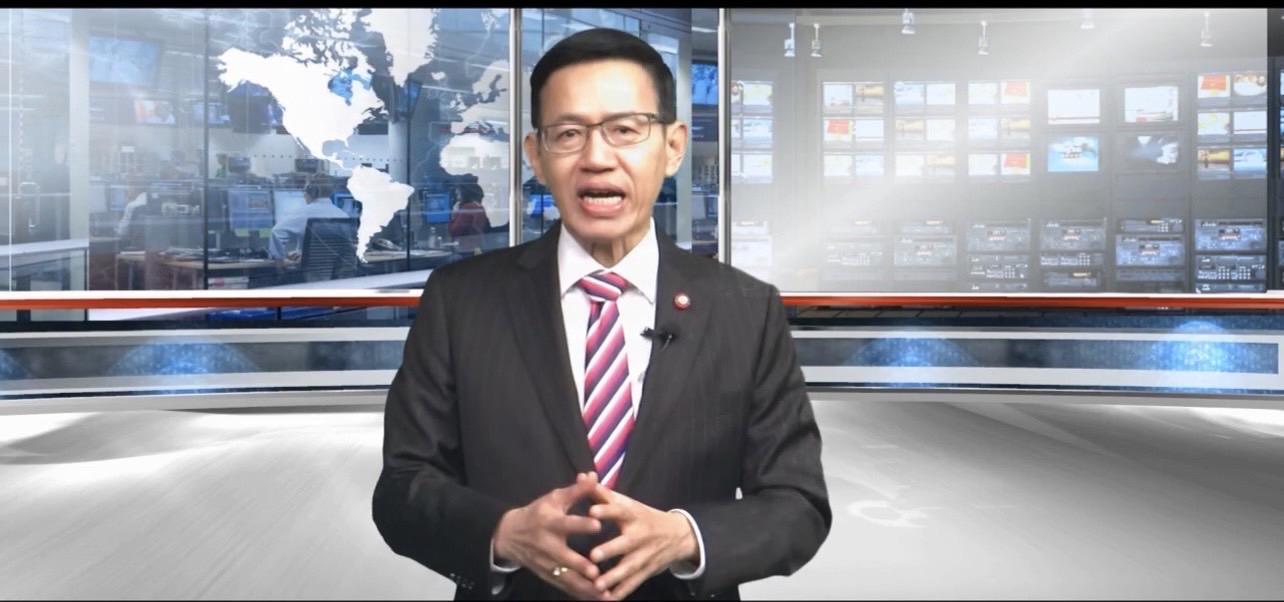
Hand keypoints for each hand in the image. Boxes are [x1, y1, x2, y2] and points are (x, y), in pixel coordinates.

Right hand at [493, 472, 608, 599]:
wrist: (510, 535)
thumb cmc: (538, 513)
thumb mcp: (554, 498)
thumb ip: (576, 490)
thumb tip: (593, 475)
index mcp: (551, 523)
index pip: (567, 523)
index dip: (581, 524)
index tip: (597, 525)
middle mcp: (548, 545)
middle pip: (565, 558)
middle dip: (580, 566)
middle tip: (596, 573)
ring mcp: (547, 564)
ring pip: (567, 578)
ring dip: (584, 588)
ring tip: (604, 594)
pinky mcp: (548, 576)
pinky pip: (566, 588)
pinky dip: (581, 595)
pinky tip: (598, 599)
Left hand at [587, 485, 698, 599]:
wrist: (677, 535)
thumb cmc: (642, 516)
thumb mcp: (626, 502)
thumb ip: (602, 493)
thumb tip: (582, 475)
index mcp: (632, 515)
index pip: (619, 510)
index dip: (606, 509)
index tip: (591, 510)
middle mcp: (639, 535)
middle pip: (625, 543)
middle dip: (610, 549)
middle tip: (592, 556)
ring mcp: (644, 555)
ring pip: (629, 567)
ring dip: (614, 577)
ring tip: (597, 586)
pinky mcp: (646, 570)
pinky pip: (634, 583)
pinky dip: (622, 592)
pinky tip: (609, 600)